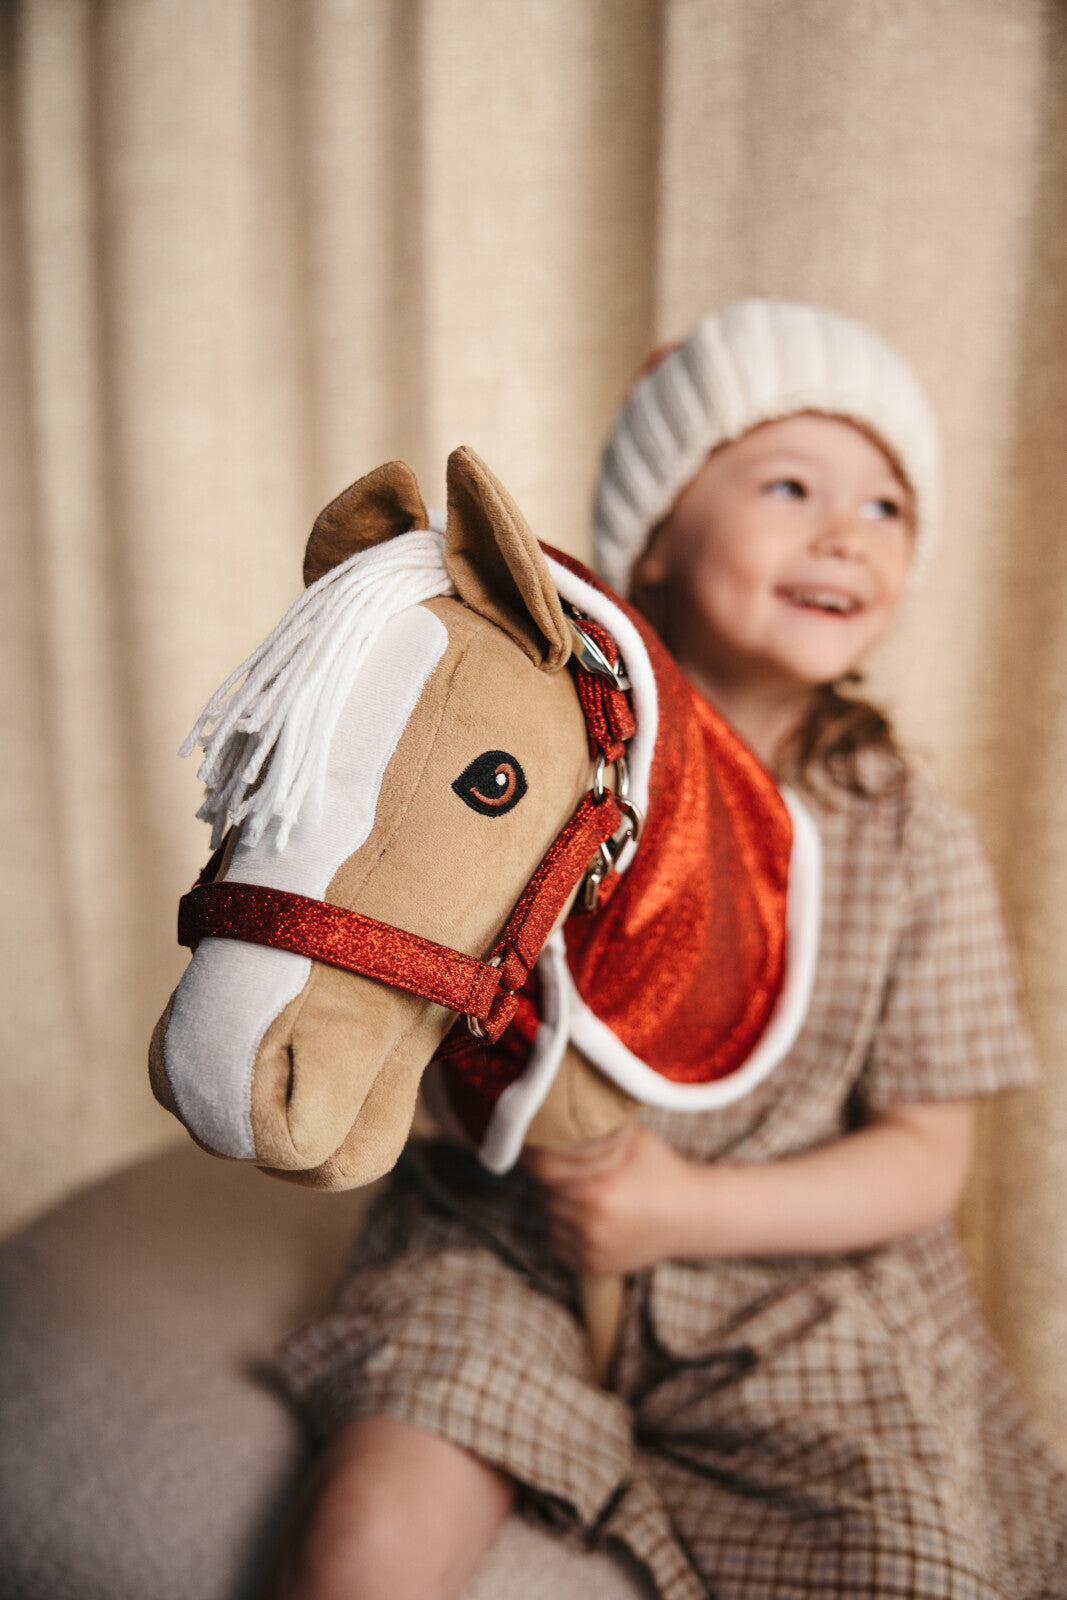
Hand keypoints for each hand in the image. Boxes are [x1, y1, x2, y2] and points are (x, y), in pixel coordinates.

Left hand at [525, 1120, 697, 1274]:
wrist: (690, 1217)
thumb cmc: (660, 1170)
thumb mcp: (632, 1138)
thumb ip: (597, 1125)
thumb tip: (561, 1101)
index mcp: (599, 1187)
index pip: (544, 1169)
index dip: (540, 1154)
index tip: (539, 1144)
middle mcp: (591, 1221)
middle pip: (547, 1193)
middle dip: (556, 1179)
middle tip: (570, 1168)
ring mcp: (591, 1248)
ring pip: (551, 1218)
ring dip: (559, 1204)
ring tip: (584, 1191)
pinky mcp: (591, 1266)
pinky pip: (558, 1243)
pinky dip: (566, 1229)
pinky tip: (588, 1215)